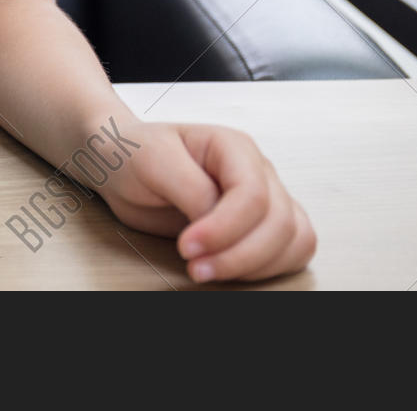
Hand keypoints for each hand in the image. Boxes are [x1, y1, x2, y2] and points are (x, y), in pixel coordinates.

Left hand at [99, 121, 315, 283]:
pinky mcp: (261, 224)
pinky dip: (270, 268)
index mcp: (232, 147)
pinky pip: (293, 250)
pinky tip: (232, 270)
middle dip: (239, 255)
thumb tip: (214, 219)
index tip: (187, 247)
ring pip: (293, 239)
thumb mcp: (153, 161)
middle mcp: (256, 170)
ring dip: (255, 266)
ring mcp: (265, 197)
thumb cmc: (136, 153)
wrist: (123, 165)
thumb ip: (189, 188)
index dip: (225, 228)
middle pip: (278, 222)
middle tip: (196, 268)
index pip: (253, 193)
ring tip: (208, 270)